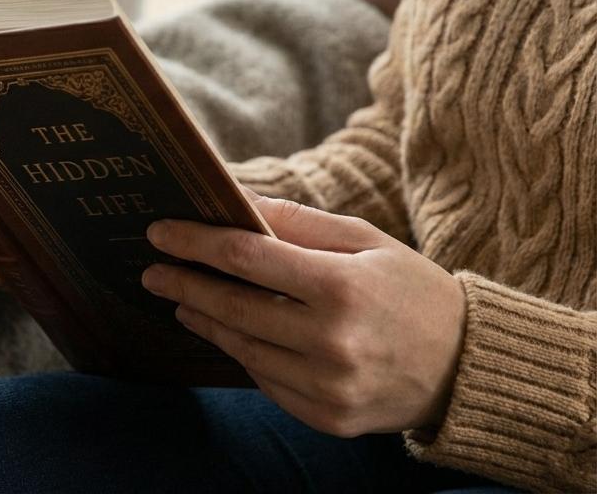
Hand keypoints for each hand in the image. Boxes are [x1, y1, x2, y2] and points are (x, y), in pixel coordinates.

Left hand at [140, 195, 466, 435]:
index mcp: (342, 287)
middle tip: (151, 268)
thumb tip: (236, 199)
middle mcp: (332, 342)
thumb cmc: (411, 290)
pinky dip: (243, 354)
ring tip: (182, 298)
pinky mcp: (327, 418)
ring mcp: (329, 387)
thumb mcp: (365, 241)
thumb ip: (297, 223)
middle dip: (184, 283)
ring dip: (204, 321)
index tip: (160, 232)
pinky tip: (229, 333)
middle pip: (232, 307)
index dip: (195, 243)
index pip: (246, 258)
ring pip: (242, 348)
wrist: (468, 366)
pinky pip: (266, 382)